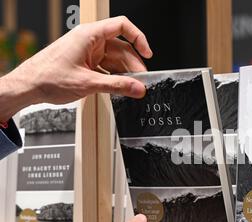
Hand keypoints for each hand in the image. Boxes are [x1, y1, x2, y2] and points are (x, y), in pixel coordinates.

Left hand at [0, 16, 150, 121]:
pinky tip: (118, 87)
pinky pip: (106, 68)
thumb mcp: (88, 83)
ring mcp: (88, 52)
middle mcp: (90, 41)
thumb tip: (138, 88)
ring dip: (124, 73)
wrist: (28, 87)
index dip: (138, 38)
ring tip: (131, 87)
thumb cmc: (48, 78)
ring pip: (115, 60)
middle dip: (133, 64)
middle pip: (121, 47)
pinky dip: (114, 77)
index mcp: (90, 35)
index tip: (147, 53)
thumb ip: (117, 86)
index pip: (122, 26)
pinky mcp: (85, 63)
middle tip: (141, 81)